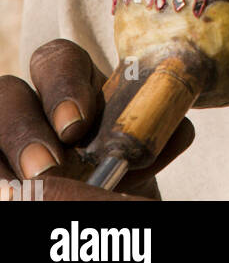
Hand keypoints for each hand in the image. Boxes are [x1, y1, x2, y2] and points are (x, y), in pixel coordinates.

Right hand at [0, 39, 193, 201]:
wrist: (102, 196)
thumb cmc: (118, 163)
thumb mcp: (137, 144)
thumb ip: (153, 131)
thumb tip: (177, 130)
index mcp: (69, 81)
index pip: (56, 60)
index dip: (62, 86)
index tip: (76, 124)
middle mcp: (30, 104)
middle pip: (8, 96)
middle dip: (23, 130)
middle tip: (46, 168)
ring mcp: (7, 139)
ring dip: (4, 165)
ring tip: (23, 195)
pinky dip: (3, 188)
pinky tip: (18, 202)